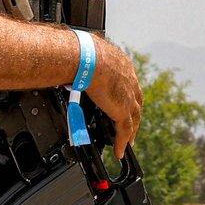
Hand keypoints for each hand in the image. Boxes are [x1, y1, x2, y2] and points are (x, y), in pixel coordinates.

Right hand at [86, 37, 141, 157]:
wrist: (86, 57)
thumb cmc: (81, 52)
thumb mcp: (86, 55)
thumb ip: (83, 62)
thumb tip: (68, 62)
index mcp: (122, 65)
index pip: (128, 83)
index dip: (127, 94)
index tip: (124, 100)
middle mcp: (129, 81)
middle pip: (136, 102)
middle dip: (133, 114)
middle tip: (131, 124)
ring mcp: (128, 97)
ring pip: (133, 119)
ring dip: (131, 132)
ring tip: (128, 142)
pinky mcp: (122, 111)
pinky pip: (124, 131)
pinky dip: (121, 143)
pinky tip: (118, 152)